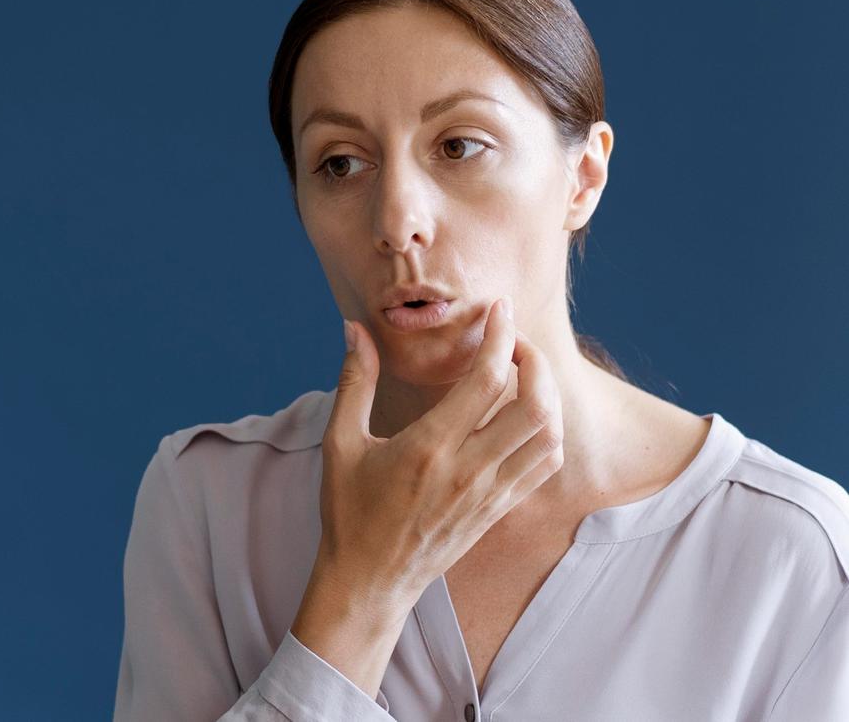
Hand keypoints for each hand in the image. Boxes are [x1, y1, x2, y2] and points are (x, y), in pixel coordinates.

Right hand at [290, 297, 564, 694]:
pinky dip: (548, 431)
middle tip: (512, 342)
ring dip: (546, 395)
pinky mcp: (500, 509)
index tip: (498, 310)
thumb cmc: (349, 511)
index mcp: (429, 448)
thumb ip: (355, 381)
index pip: (487, 380)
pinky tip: (525, 415)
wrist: (370, 580)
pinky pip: (544, 464)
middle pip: (536, 404)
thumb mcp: (340, 443)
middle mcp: (469, 470)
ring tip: (522, 374)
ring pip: (550, 435)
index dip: (501, 336)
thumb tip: (356, 329)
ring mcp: (490, 493)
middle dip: (533, 360)